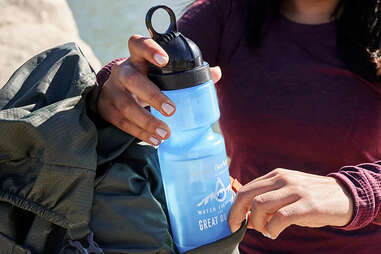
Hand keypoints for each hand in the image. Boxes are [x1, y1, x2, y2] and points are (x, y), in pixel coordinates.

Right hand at [98, 35, 221, 144]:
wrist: (114, 91)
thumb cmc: (146, 79)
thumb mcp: (159, 72)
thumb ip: (187, 72)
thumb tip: (216, 73)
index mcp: (136, 58)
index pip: (138, 44)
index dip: (150, 49)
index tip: (165, 60)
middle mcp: (122, 71)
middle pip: (132, 79)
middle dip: (152, 95)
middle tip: (172, 110)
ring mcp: (112, 90)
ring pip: (126, 105)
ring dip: (146, 122)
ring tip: (165, 134)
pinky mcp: (106, 109)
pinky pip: (122, 122)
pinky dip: (140, 133)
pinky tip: (155, 140)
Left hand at [228, 168, 353, 238]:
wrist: (345, 196)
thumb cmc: (311, 197)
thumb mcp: (288, 192)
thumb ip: (268, 200)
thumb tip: (247, 218)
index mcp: (276, 175)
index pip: (246, 188)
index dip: (234, 206)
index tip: (232, 221)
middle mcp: (283, 179)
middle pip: (248, 195)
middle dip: (237, 213)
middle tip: (237, 228)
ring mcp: (295, 190)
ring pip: (260, 205)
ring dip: (257, 223)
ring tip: (265, 230)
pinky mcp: (307, 205)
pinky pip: (281, 218)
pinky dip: (273, 229)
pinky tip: (275, 233)